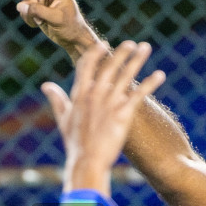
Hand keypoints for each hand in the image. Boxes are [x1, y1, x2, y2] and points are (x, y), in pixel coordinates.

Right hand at [18, 0, 98, 58]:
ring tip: (42, 22)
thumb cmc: (69, 26)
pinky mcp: (36, 5)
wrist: (71, 37)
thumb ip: (37, 12)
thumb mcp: (56, 19)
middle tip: (42, 17)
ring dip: (29, 14)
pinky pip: (23, 9)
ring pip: (24, 0)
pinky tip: (38, 24)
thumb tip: (20, 6)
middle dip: (31, 4)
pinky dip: (27, 18)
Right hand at [41, 40, 165, 194]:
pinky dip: (151, 83)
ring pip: (126, 75)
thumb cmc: (75, 143)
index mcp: (80, 94)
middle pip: (109, 66)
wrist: (87, 162)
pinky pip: (139, 94)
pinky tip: (160, 75)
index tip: (104, 44)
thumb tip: (46, 85)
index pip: (87, 65)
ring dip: (137, 59)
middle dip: (121, 52)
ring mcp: (109, 103)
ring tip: (146, 48)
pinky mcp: (123, 114)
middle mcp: (95, 94)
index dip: (96, 53)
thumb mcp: (62, 119)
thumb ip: (57, 99)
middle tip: (131, 44)